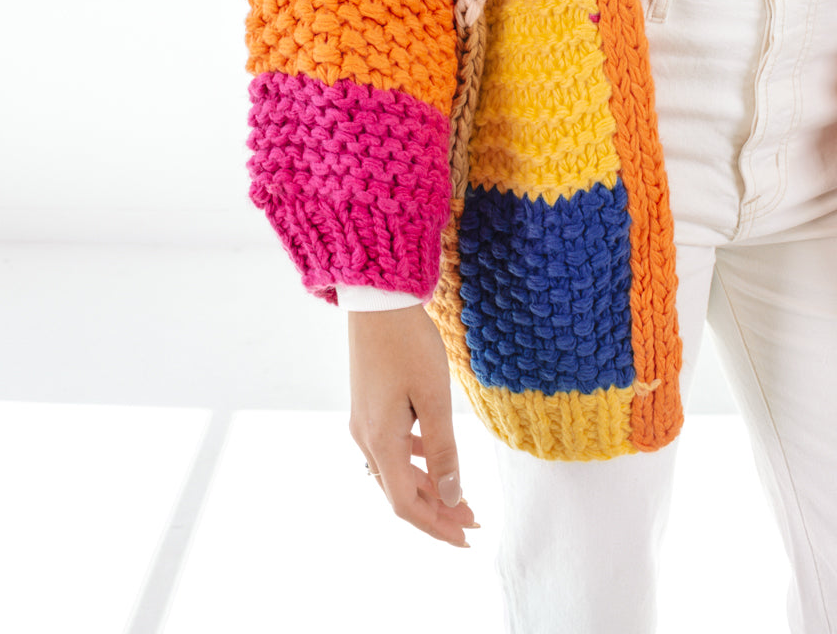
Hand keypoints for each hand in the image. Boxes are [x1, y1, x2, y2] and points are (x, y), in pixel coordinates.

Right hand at [347, 303, 479, 547]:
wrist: (377, 300)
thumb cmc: (408, 344)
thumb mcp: (433, 397)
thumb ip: (443, 450)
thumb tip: (453, 498)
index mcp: (380, 441)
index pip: (407, 504)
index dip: (437, 526)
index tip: (468, 536)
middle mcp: (365, 438)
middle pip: (399, 493)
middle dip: (437, 511)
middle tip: (474, 520)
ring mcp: (362, 421)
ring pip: (394, 472)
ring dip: (427, 487)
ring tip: (460, 495)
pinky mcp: (367, 406)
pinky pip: (390, 449)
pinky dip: (415, 463)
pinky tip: (434, 456)